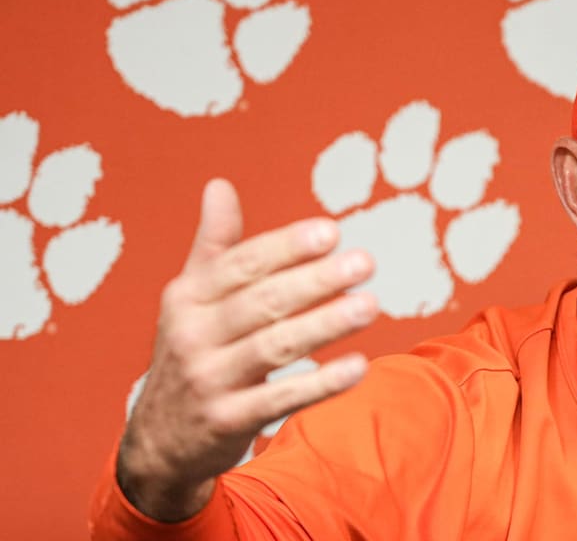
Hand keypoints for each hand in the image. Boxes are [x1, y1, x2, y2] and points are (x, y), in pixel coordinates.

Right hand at [116, 178, 377, 521]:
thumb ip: (213, 245)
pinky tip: (359, 366)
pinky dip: (321, 383)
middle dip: (316, 280)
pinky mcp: (228, 421)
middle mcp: (193, 334)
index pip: (242, 264)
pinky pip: (281, 399)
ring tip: (369, 306)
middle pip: (263, 301)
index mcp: (187, 296)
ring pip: (275, 346)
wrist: (158, 441)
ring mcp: (209, 380)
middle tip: (364, 262)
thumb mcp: (189, 298)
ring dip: (325, 325)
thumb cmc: (190, 353)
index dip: (287, 247)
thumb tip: (219, 184)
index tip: (331, 231)